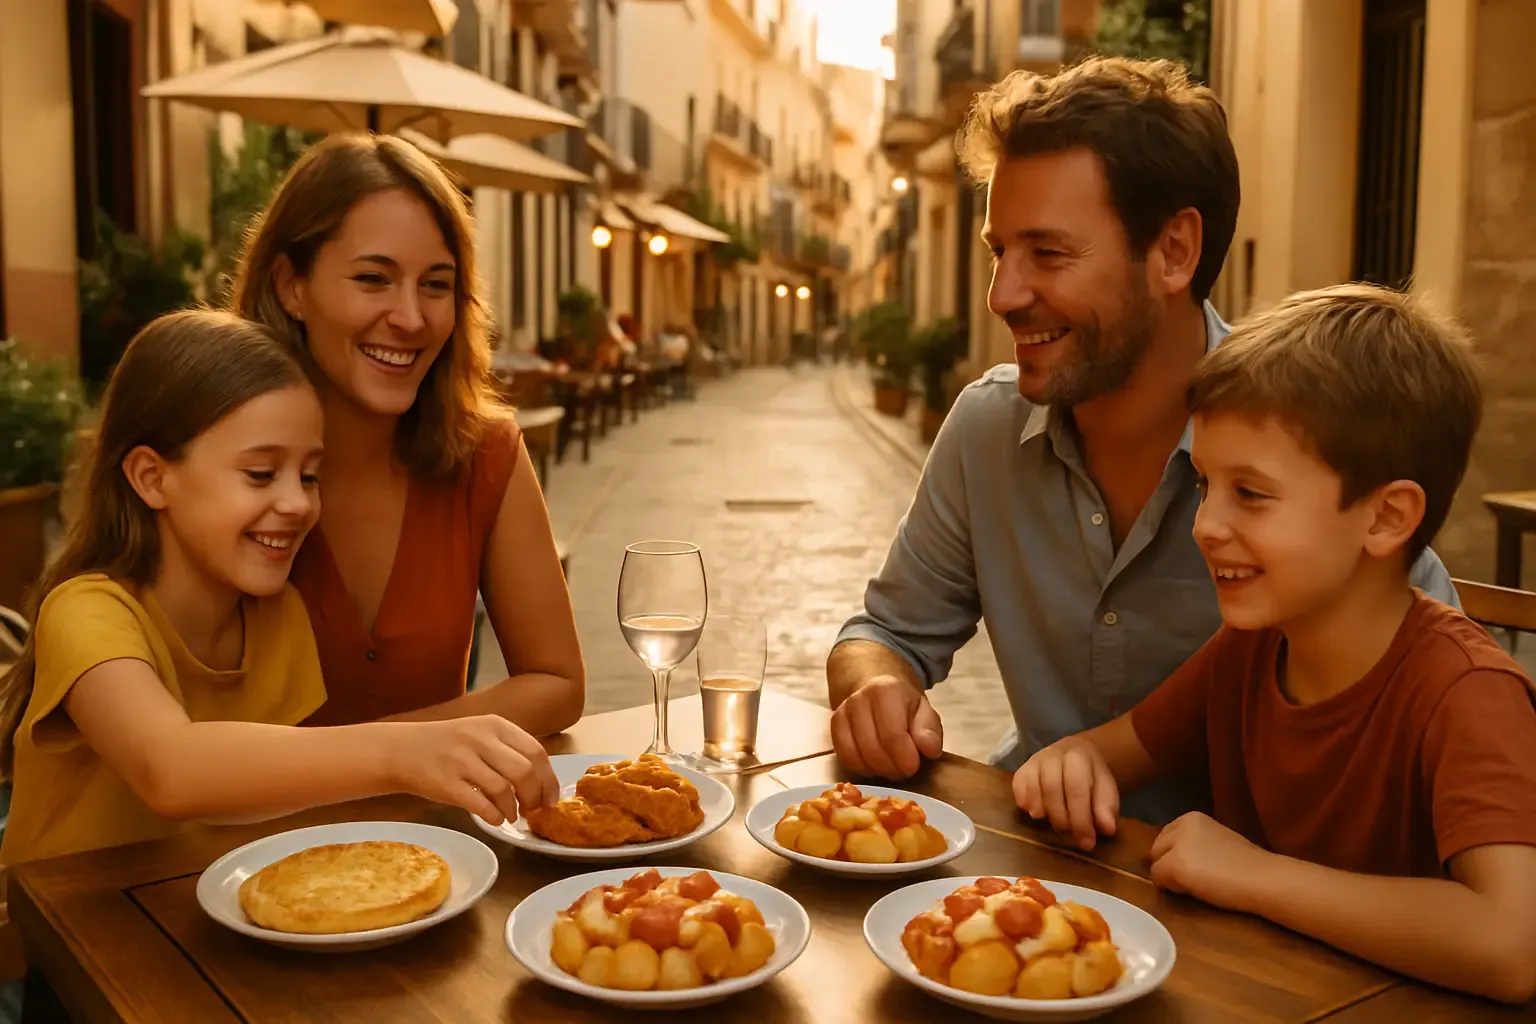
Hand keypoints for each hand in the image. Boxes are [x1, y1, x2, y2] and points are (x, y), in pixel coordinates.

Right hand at [391, 715, 560, 825]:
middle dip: (535, 796)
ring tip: (511, 816)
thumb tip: (543, 781)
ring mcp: (461, 760)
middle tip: (533, 810)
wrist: (400, 750)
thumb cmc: (446, 745)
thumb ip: (508, 749)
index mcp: (495, 725)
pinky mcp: (445, 783)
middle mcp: (480, 739)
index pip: (536, 752)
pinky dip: (494, 816)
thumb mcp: (479, 733)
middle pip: (525, 771)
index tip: (552, 799)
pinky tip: (495, 819)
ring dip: (513, 809)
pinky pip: (480, 805)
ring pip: (504, 789)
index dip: (549, 779)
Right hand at [831, 675, 943, 779]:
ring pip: (856, 756)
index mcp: (886, 691)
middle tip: (903, 770)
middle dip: (892, 768)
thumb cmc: (905, 706)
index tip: (914, 766)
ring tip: (890, 767)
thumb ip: (930, 731)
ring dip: (876, 770)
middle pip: (873, 749)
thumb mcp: (925, 713)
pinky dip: (861, 768)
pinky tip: (874, 765)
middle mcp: (859, 699)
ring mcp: (842, 712)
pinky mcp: (834, 726)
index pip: (893, 735)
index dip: (905, 759)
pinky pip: (844, 757)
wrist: (878, 692)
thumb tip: (930, 750)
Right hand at [1013, 738, 1119, 850]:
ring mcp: (1035, 761)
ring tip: (1054, 826)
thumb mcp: (1106, 789)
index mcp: (1079, 757)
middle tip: (1071, 838)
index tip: (1087, 842)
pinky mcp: (1022, 769)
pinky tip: (1036, 814)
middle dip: (1062, 819)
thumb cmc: (1091, 778)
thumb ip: (1106, 808)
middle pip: (1052, 788)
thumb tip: (1107, 829)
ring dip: (1044, 812)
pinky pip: (1018, 786)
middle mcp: (1053, 755)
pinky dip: (1024, 802)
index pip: (1077, 788)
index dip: (1081, 818)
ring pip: (1033, 787)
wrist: (1077, 755)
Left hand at [1149, 811, 1271, 910]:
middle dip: (1170, 864)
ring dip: (1171, 877)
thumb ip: (1193, 843)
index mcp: (1192, 817)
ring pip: (1156, 865)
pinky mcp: (1174, 865)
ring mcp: (1176, 845)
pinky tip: (1196, 890)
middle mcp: (1180, 825)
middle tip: (1199, 877)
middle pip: (1157, 850)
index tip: (1200, 865)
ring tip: (1200, 883)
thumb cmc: (1247, 865)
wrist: (1263, 878)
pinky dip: (1172, 889)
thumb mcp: (1215, 841)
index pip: (1166, 838)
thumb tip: (1172, 858)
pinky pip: (1159, 880)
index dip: (1177, 855)